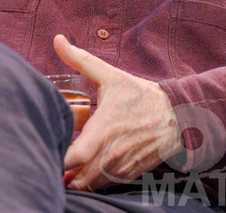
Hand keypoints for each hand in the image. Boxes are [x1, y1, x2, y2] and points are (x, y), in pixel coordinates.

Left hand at [54, 34, 180, 190]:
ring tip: (67, 168)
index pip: (75, 156)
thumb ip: (80, 59)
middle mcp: (113, 151)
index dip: (58, 159)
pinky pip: (106, 185)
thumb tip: (57, 40)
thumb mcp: (111, 74)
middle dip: (63, 175)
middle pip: (79, 178)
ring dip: (77, 180)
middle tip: (52, 162)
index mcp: (105, 127)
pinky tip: (86, 170)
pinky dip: (93, 181)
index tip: (48, 151)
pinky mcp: (130, 173)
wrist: (177, 113)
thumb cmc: (139, 94)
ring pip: (91, 184)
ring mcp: (122, 165)